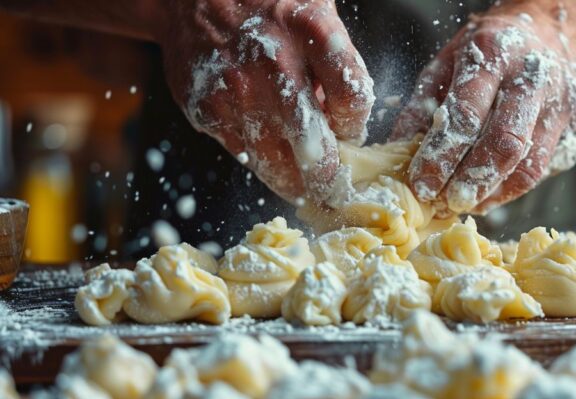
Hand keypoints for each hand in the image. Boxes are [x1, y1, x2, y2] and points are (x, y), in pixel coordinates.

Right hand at [156, 0, 373, 202]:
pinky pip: (245, 155)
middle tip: (334, 191)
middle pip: (315, 145)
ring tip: (304, 185)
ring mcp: (237, 91)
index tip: (350, 133)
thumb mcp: (314, 15)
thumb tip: (342, 123)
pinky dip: (262, 161)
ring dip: (295, 181)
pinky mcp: (208, 110)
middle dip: (328, 179)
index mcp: (311, 31)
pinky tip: (268, 150)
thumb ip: (334, 65)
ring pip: (277, 164)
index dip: (356, 126)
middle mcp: (274, 64)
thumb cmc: (265, 7)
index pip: (352, 99)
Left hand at [392, 2, 575, 215]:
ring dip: (495, 193)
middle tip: (448, 203)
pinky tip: (492, 192)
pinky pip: (544, 166)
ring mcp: (563, 104)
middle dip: (473, 181)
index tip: (422, 184)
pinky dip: (514, 186)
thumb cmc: (494, 48)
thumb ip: (424, 104)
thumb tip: (397, 151)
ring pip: (530, 164)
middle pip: (505, 143)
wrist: (562, 30)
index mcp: (494, 55)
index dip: (442, 155)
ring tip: (468, 204)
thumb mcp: (450, 59)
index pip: (466, 114)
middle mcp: (534, 79)